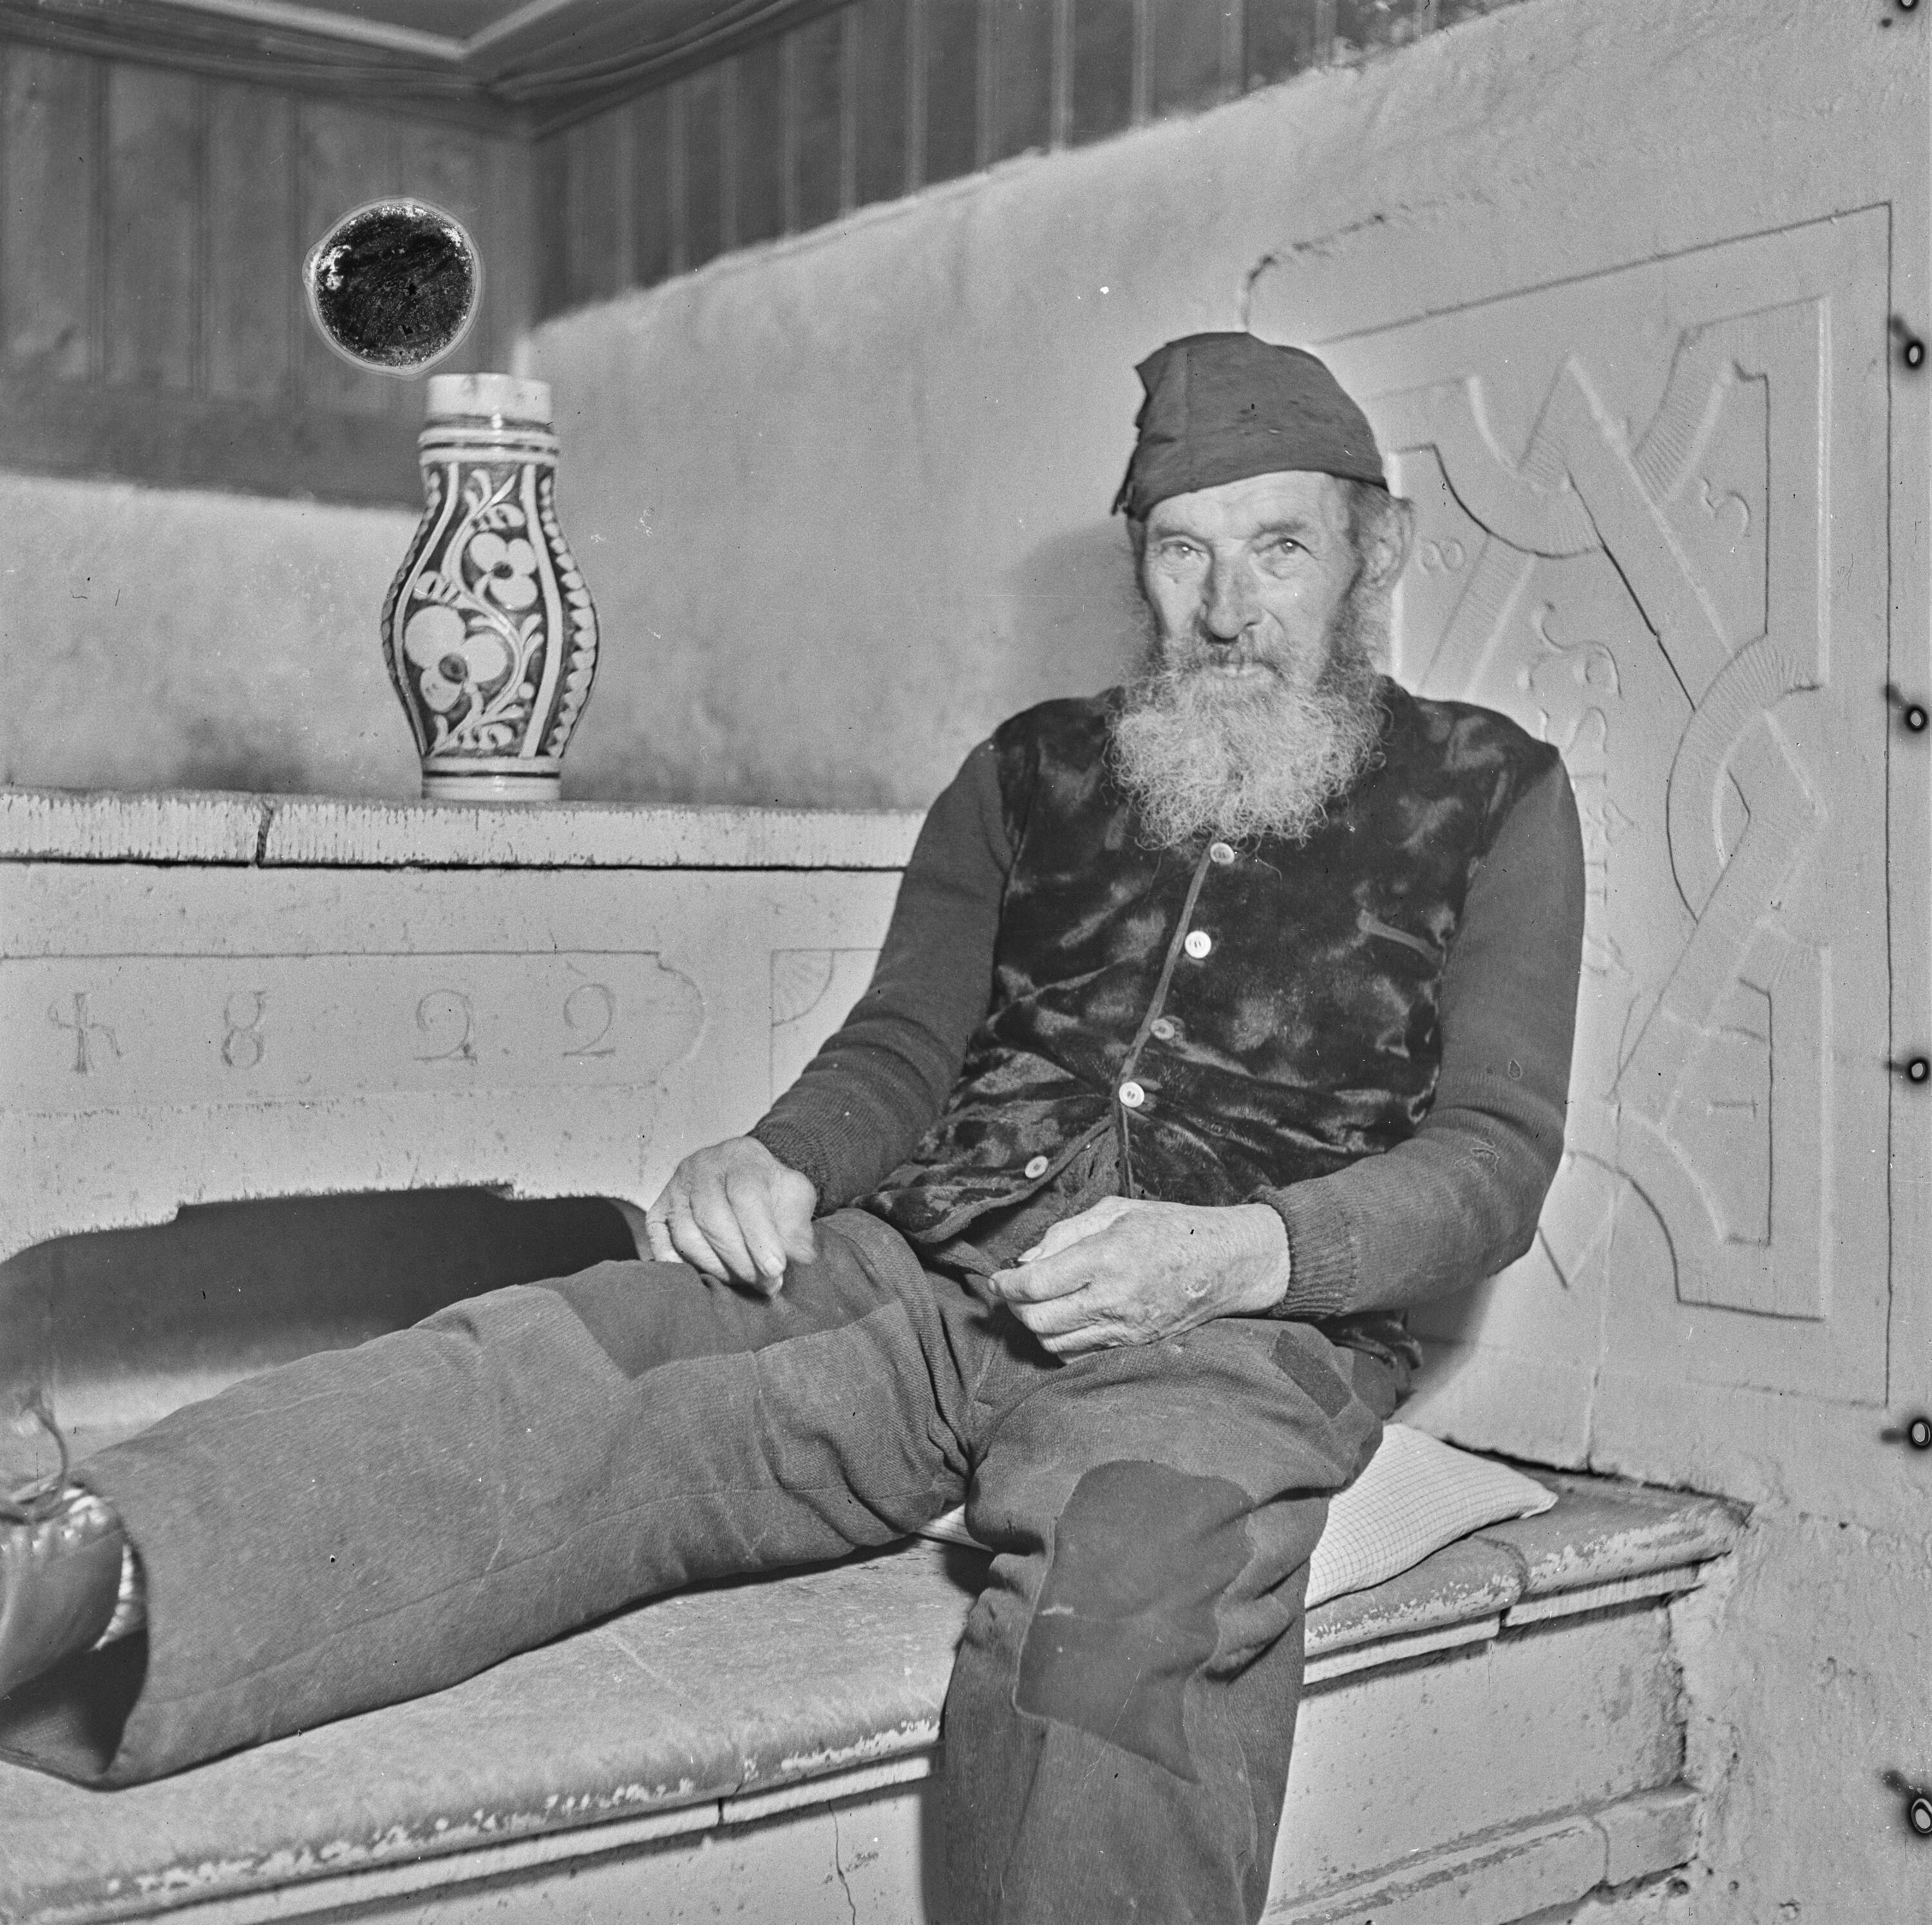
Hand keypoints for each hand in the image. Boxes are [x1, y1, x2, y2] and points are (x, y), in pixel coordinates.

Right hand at [642, 1138, 818, 1292]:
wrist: (747, 1175)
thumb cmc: (772, 1190)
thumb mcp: (795, 1196)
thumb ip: (799, 1224)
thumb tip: (801, 1257)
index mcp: (741, 1158)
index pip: (745, 1195)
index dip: (760, 1236)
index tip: (776, 1269)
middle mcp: (702, 1167)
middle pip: (713, 1219)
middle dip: (741, 1260)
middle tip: (765, 1284)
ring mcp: (676, 1187)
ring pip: (686, 1235)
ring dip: (716, 1268)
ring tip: (744, 1282)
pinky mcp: (659, 1208)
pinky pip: (661, 1241)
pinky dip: (679, 1264)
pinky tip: (704, 1277)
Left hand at [983, 1197, 1290, 1357]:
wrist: (1226, 1263)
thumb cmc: (1172, 1228)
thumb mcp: (1117, 1211)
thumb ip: (1066, 1231)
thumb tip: (1027, 1258)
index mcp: (1107, 1258)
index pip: (1036, 1284)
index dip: (1006, 1284)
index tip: (999, 1278)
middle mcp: (1114, 1299)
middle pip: (1038, 1320)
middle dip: (1014, 1308)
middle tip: (1011, 1292)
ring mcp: (1125, 1330)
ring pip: (1055, 1344)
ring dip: (1035, 1327)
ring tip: (1036, 1305)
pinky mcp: (1134, 1348)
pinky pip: (1081, 1356)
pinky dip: (1061, 1343)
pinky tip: (1064, 1322)